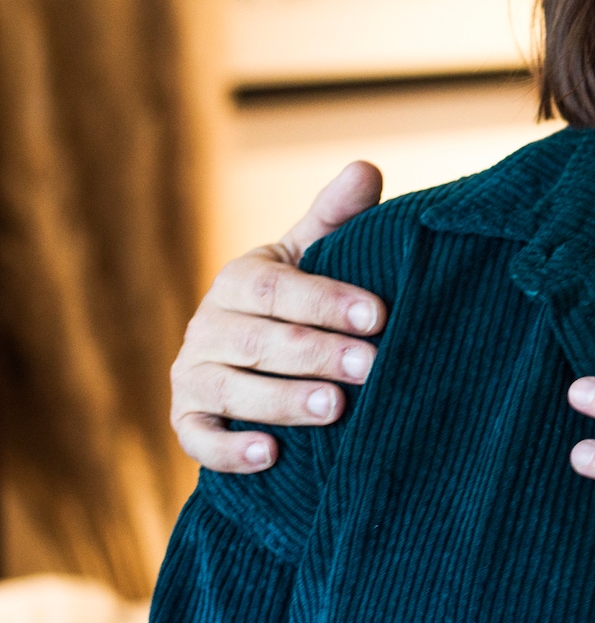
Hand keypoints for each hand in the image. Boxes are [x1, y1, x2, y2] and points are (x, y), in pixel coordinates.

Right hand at [172, 163, 388, 472]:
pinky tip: (270, 455)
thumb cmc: (299, 297)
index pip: (278, 288)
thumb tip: (366, 167)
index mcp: (240, 280)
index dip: (327, 301)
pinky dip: (229, 449)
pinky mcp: (186, 420)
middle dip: (316, 355)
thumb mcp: (314, 254)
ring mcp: (193, 376)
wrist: (257, 357)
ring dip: (281, 401)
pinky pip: (198, 439)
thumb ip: (336, 218)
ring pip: (230, 391)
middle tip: (370, 366)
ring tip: (333, 408)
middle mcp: (208, 326)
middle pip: (258, 341)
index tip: (380, 315)